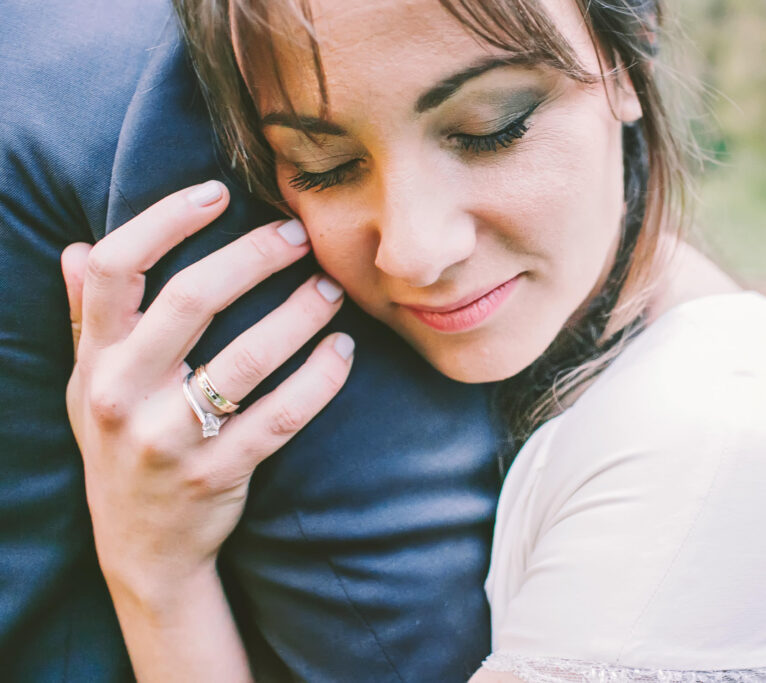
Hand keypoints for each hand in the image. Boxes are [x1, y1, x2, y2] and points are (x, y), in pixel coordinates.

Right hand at [62, 181, 353, 604]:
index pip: (116, 269)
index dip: (166, 220)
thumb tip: (79, 247)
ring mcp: (169, 437)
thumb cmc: (121, 447)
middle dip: (253, 256)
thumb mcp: (88, 385)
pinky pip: (281, 416)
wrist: (141, 550)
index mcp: (94, 359)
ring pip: (247, 358)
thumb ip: (85, 317)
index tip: (219, 192)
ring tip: (332, 288)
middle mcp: (123, 393)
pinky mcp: (217, 472)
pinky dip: (320, 378)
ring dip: (300, 314)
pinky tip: (344, 351)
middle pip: (192, 300)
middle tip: (298, 234)